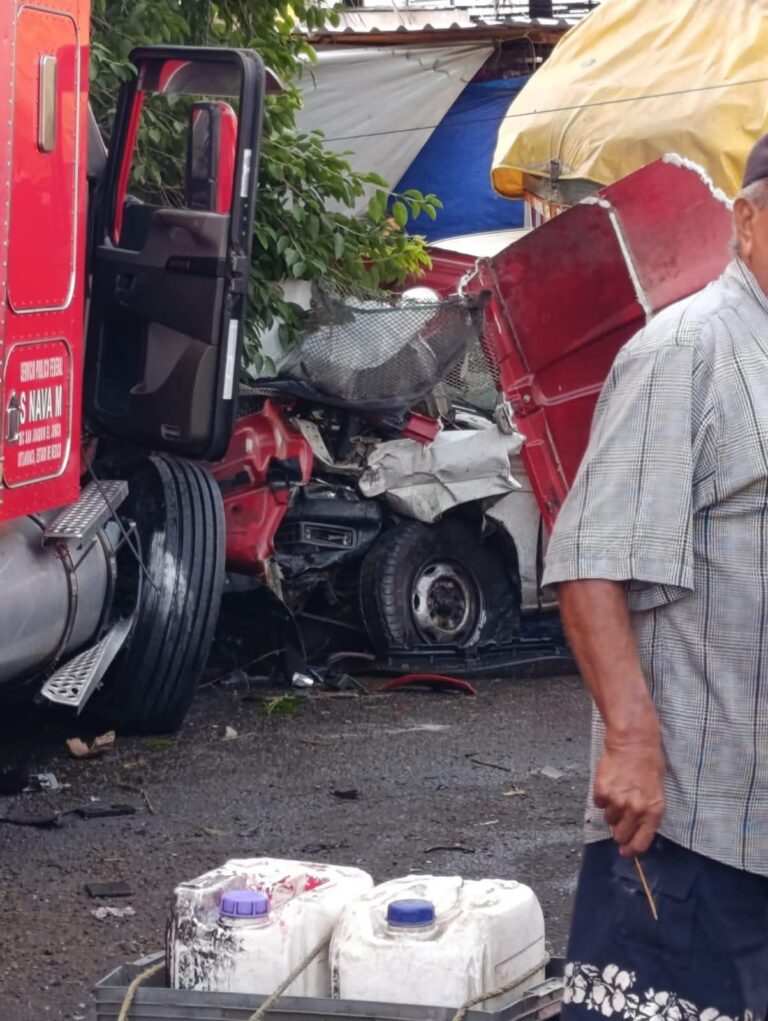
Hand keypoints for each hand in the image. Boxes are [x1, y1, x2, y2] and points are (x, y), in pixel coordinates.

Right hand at [593, 732, 665, 856]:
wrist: (633, 742)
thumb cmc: (649, 763)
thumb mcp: (657, 791)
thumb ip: (647, 811)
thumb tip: (635, 827)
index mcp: (653, 811)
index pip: (641, 843)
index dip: (631, 850)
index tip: (626, 851)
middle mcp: (635, 810)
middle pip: (620, 835)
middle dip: (619, 831)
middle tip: (619, 821)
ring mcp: (617, 801)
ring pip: (609, 819)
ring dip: (611, 811)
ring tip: (617, 794)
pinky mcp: (602, 791)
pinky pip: (598, 803)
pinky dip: (602, 797)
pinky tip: (609, 785)